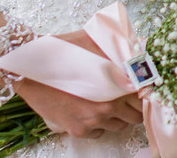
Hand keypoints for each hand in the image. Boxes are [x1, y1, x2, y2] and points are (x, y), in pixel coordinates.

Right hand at [14, 30, 142, 138]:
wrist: (30, 71)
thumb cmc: (63, 53)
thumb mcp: (95, 44)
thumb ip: (119, 50)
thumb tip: (138, 49)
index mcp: (115, 85)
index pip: (144, 96)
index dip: (145, 91)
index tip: (144, 88)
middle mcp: (107, 106)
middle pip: (136, 115)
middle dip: (134, 106)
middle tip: (127, 97)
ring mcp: (92, 120)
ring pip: (120, 126)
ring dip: (118, 116)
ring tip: (110, 103)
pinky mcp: (78, 130)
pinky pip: (99, 133)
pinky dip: (100, 125)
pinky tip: (93, 111)